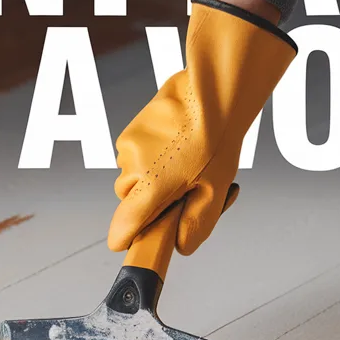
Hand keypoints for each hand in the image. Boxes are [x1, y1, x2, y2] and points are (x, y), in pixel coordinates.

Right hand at [108, 0, 296, 254]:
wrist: (212, 93)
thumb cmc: (217, 141)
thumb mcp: (216, 190)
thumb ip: (196, 224)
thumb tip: (180, 246)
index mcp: (152, 188)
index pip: (122, 227)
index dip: (125, 238)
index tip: (126, 244)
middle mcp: (132, 169)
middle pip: (130, 201)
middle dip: (149, 201)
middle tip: (181, 189)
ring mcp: (128, 148)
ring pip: (132, 176)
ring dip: (151, 175)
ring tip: (183, 161)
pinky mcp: (129, 131)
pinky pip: (134, 156)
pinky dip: (149, 156)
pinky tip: (174, 145)